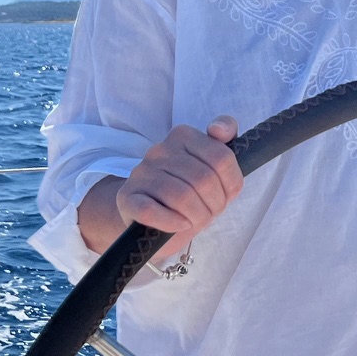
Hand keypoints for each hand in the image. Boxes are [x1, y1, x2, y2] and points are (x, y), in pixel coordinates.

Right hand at [116, 117, 241, 260]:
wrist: (150, 219)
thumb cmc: (189, 193)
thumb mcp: (212, 170)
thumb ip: (224, 143)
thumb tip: (219, 131)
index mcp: (183, 136)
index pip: (222, 158)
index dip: (230, 185)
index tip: (225, 195)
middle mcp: (159, 150)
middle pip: (204, 179)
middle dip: (214, 204)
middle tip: (210, 213)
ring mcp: (141, 173)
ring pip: (181, 196)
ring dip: (196, 216)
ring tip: (196, 221)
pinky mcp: (126, 198)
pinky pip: (151, 211)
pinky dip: (171, 222)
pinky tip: (179, 225)